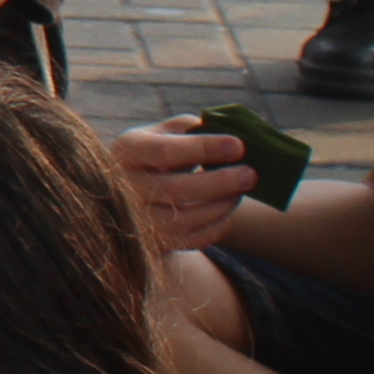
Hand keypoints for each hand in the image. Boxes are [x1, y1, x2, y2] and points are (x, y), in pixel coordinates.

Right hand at [108, 123, 257, 257]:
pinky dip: (217, 225)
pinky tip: (227, 209)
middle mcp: (123, 188)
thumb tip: (220, 129)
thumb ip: (186, 128)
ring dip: (221, 205)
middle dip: (220, 182)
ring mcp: (136, 220)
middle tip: (251, 174)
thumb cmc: (153, 157)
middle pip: (176, 189)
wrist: (127, 196)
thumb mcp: (158, 134)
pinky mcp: (153, 244)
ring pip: (185, 219)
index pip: (165, 152)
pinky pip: (192, 240)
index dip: (204, 148)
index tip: (238, 146)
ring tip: (241, 190)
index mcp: (126, 152)